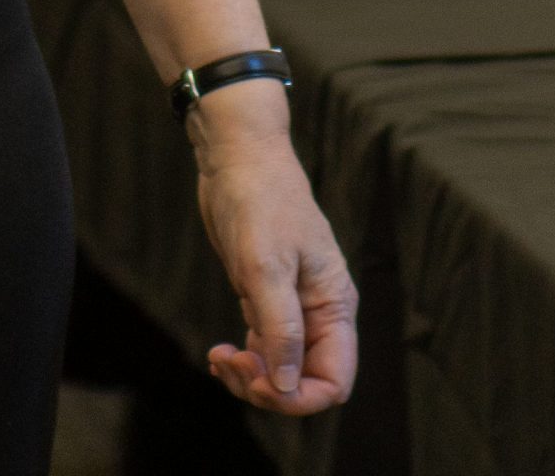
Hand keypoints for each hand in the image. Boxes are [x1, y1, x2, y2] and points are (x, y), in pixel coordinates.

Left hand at [192, 87, 358, 414]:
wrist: (240, 158)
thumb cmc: (260, 202)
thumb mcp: (267, 267)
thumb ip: (280, 330)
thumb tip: (285, 388)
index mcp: (334, 305)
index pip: (335, 381)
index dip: (298, 397)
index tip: (259, 378)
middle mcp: (320, 312)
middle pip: (306, 382)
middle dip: (269, 389)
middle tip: (232, 363)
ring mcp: (294, 308)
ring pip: (282, 372)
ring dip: (251, 378)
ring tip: (221, 358)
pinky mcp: (267, 299)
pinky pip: (264, 351)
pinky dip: (243, 361)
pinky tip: (219, 353)